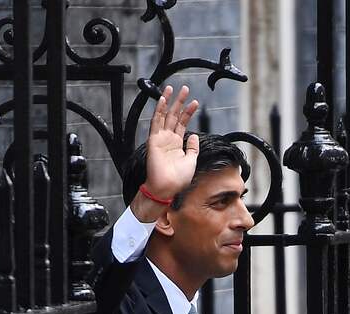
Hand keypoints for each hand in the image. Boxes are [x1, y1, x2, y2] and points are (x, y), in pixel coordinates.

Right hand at [132, 85, 199, 221]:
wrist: (167, 188)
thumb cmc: (178, 179)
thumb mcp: (191, 160)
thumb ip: (193, 148)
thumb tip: (194, 136)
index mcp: (177, 144)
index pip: (182, 123)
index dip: (188, 112)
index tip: (195, 102)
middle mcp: (168, 139)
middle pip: (174, 116)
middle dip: (179, 102)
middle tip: (185, 89)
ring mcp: (161, 138)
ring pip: (165, 115)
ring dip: (169, 102)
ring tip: (174, 89)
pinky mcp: (154, 140)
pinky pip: (156, 122)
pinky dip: (159, 110)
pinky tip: (162, 100)